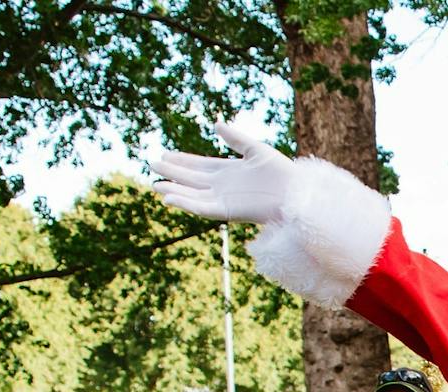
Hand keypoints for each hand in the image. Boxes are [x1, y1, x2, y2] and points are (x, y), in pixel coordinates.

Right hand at [152, 122, 296, 224]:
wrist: (295, 192)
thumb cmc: (281, 172)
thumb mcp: (254, 149)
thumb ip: (235, 138)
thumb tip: (216, 123)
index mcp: (229, 172)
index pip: (199, 166)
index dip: (182, 161)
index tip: (164, 155)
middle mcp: (223, 187)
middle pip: (191, 179)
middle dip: (172, 173)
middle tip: (151, 165)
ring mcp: (224, 199)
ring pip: (192, 195)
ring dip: (174, 190)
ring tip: (156, 184)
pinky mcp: (228, 211)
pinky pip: (202, 208)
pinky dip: (186, 204)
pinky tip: (170, 198)